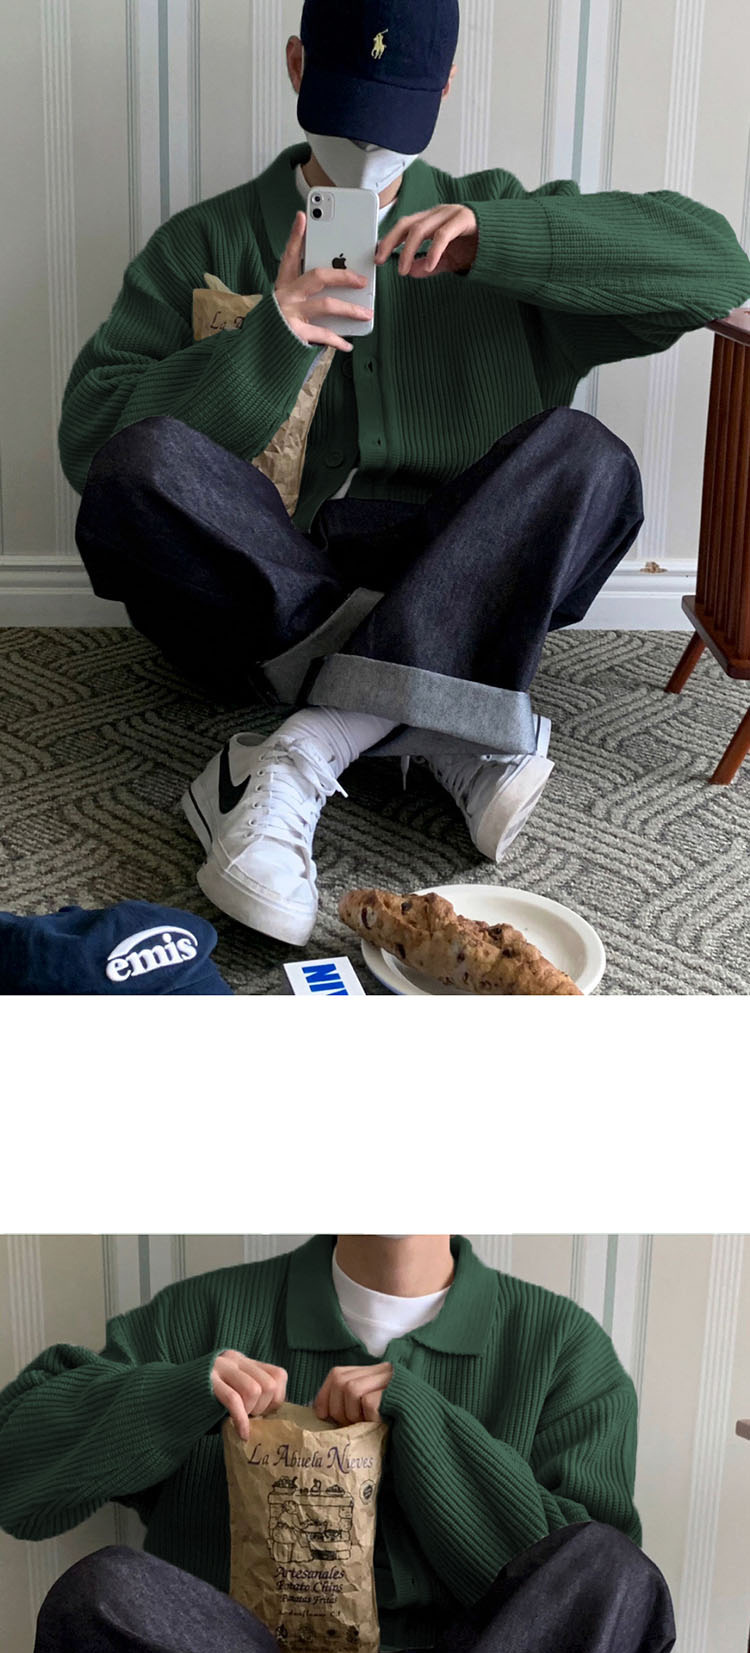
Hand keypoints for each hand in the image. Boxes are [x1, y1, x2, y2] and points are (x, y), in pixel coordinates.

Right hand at [211, 1351, 287, 1440]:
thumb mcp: (233, 1392)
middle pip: (268, 1384)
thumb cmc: (206, 1404)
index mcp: (244, 1361)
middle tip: (250, 1419)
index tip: (264, 1414)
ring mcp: (220, 1368)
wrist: (170, 1398)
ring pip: (253, 1390)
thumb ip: (251, 1395)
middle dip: (263, 1409)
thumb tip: (276, 1415)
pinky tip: (241, 1434)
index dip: (277, 1399)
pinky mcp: (207, 1381)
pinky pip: (233, 1400)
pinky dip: (241, 1420)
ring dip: (250, 1412)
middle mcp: (234, 1359)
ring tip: (240, 1421)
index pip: (278, 1375)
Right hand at [274, 210, 372, 352]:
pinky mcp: (294, 333)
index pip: (290, 255)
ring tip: (366, 313)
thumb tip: (327, 273)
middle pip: (317, 276)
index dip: (296, 235)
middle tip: (362, 279)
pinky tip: (348, 344)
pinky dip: (337, 341)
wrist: (255, 350)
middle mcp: (286, 295)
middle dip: (343, 274)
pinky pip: (323, 335)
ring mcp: (290, 313)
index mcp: (283, 284)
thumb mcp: (285, 299)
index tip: (303, 216)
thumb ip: (304, 287)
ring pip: (326, 304)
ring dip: (350, 309)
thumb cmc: (277, 322)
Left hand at [313, 1362, 393, 1424]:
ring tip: (363, 1427)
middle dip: (336, 1408)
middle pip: (340, 1379)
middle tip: (348, 1427)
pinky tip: (378, 1425)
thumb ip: (353, 1405)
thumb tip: (320, 1412)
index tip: (322, 1416)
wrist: (431, 1439)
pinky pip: (369, 1402)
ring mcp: (392, 1380)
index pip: (337, 1373)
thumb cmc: (398, 1431)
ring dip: (351, 1415)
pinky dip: (368, 1418)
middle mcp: (383, 1371)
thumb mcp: (371, 1414)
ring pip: (351, 1388)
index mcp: (375, 1374)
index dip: (324, 1395)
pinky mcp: (399, 1393)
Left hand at [374, 205, 477, 277]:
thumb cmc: (476, 246)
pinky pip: (444, 235)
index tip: (378, 257)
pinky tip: (430, 265)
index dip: (388, 240)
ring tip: (405, 270)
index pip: (404, 227)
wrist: (504, 240)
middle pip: (407, 224)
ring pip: (421, 228)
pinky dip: (434, 251)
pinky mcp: (465, 219)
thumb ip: (430, 264)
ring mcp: (451, 214)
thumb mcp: (448, 260)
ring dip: (409, 251)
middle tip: (382, 260)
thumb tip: (411, 271)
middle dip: (391, 242)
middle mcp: (438, 213)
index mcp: (432, 220)